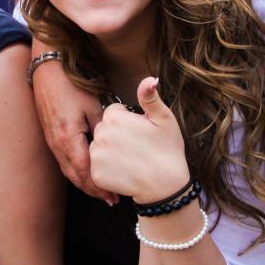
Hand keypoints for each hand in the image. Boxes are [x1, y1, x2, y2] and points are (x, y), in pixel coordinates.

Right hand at [31, 54, 114, 202]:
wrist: (47, 71)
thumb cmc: (71, 85)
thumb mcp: (93, 106)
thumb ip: (103, 129)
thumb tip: (114, 145)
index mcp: (69, 139)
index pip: (85, 172)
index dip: (100, 187)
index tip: (114, 197)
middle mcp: (57, 145)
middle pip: (76, 177)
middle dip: (93, 190)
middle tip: (111, 200)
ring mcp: (52, 142)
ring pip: (68, 171)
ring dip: (84, 183)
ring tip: (101, 192)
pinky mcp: (51, 136)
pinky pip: (64, 161)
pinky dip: (76, 172)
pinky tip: (87, 173)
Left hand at [89, 77, 190, 201]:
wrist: (166, 186)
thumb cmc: (167, 150)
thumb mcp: (164, 119)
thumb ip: (150, 98)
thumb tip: (149, 78)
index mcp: (114, 117)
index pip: (113, 112)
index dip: (127, 121)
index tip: (140, 132)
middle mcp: (100, 135)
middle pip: (103, 129)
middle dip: (116, 135)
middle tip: (136, 146)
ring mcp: (97, 156)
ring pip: (98, 147)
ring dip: (109, 151)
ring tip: (130, 158)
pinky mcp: (96, 175)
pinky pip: (97, 167)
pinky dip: (107, 169)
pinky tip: (124, 170)